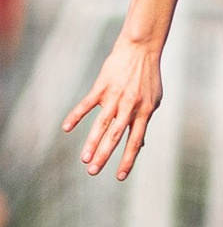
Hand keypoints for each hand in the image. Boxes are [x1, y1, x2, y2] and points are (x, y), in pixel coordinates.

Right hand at [64, 33, 165, 179]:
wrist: (141, 51)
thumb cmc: (148, 78)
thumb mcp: (153, 101)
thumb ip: (143, 121)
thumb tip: (139, 144)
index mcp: (144, 113)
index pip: (135, 141)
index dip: (128, 159)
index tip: (120, 176)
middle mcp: (129, 107)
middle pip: (115, 137)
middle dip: (104, 156)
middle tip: (93, 172)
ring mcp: (114, 98)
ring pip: (101, 124)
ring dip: (91, 142)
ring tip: (84, 159)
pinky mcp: (101, 88)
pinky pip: (86, 105)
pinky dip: (75, 116)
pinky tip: (66, 128)